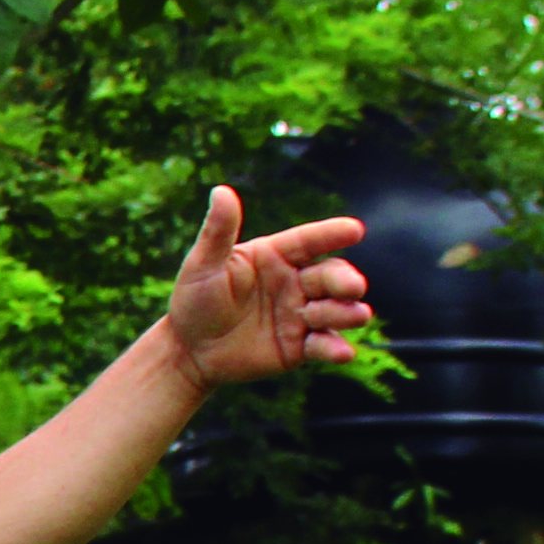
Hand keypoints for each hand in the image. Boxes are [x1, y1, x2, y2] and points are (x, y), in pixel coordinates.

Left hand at [157, 185, 369, 390]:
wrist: (188, 351)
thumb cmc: (195, 300)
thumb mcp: (203, 265)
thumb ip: (219, 231)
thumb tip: (221, 190)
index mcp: (276, 255)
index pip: (309, 241)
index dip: (332, 235)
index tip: (355, 229)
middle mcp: (295, 282)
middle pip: (331, 275)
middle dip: (345, 281)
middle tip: (352, 287)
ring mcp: (300, 314)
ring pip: (336, 309)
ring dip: (347, 312)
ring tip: (355, 315)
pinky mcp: (300, 347)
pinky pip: (324, 345)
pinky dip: (335, 349)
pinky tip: (343, 353)